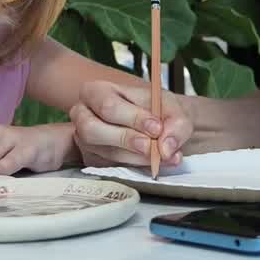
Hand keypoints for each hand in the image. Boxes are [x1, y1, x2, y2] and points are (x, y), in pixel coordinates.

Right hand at [68, 80, 190, 167]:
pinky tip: (154, 162)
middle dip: (126, 139)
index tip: (157, 127)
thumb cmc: (158, 109)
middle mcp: (84, 115)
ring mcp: (86, 141)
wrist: (162, 125)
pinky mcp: (95, 160)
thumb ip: (176, 124)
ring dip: (136, 157)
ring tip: (162, 156)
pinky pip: (111, 168)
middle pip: (92, 130)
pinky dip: (137, 166)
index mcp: (96, 92)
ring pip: (105, 152)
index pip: (108, 106)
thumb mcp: (174, 107)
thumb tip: (166, 147)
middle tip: (152, 146)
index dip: (132, 118)